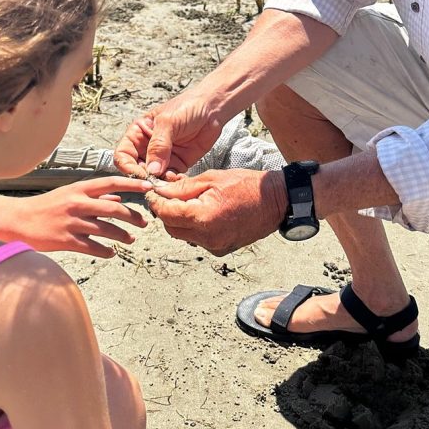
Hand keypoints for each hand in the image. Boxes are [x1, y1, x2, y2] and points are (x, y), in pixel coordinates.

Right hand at [0, 177, 151, 255]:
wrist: (18, 220)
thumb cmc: (46, 206)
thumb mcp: (69, 194)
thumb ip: (94, 196)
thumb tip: (119, 198)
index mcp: (78, 188)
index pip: (111, 183)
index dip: (132, 184)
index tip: (149, 186)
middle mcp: (77, 203)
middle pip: (114, 209)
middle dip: (133, 216)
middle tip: (144, 223)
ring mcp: (71, 222)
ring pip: (106, 230)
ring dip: (122, 236)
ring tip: (130, 240)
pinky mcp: (65, 240)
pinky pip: (92, 247)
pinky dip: (106, 251)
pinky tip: (111, 253)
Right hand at [113, 92, 224, 178]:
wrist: (213, 108)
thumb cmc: (187, 107)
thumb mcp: (168, 122)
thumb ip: (158, 146)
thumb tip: (151, 170)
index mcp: (139, 133)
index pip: (123, 155)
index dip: (127, 167)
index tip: (140, 174)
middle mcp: (148, 147)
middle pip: (137, 169)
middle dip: (144, 177)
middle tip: (154, 182)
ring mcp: (163, 156)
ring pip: (154, 176)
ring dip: (159, 182)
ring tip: (169, 180)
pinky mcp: (178, 163)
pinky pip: (170, 178)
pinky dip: (172, 182)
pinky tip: (178, 178)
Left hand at [145, 168, 288, 255]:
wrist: (276, 202)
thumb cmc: (246, 185)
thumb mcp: (211, 178)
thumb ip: (183, 187)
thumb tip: (160, 191)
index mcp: (203, 217)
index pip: (166, 213)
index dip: (156, 202)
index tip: (152, 192)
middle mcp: (207, 237)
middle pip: (171, 228)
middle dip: (165, 212)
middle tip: (168, 196)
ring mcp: (215, 246)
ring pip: (183, 235)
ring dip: (179, 220)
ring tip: (188, 202)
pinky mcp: (221, 250)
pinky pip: (197, 240)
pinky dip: (194, 228)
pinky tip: (203, 213)